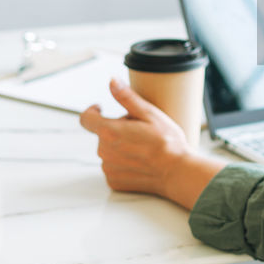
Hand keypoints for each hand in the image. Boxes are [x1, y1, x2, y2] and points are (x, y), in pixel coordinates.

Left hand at [79, 78, 222, 207]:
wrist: (177, 172)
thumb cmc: (167, 142)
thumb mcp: (150, 113)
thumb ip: (126, 97)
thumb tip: (112, 82)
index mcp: (109, 132)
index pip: (86, 118)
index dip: (92, 111)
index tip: (101, 108)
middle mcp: (104, 151)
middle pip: (102, 134)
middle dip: (116, 129)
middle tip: (139, 131)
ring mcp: (108, 168)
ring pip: (108, 151)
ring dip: (119, 147)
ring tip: (142, 148)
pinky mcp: (113, 181)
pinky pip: (113, 167)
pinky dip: (123, 163)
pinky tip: (140, 162)